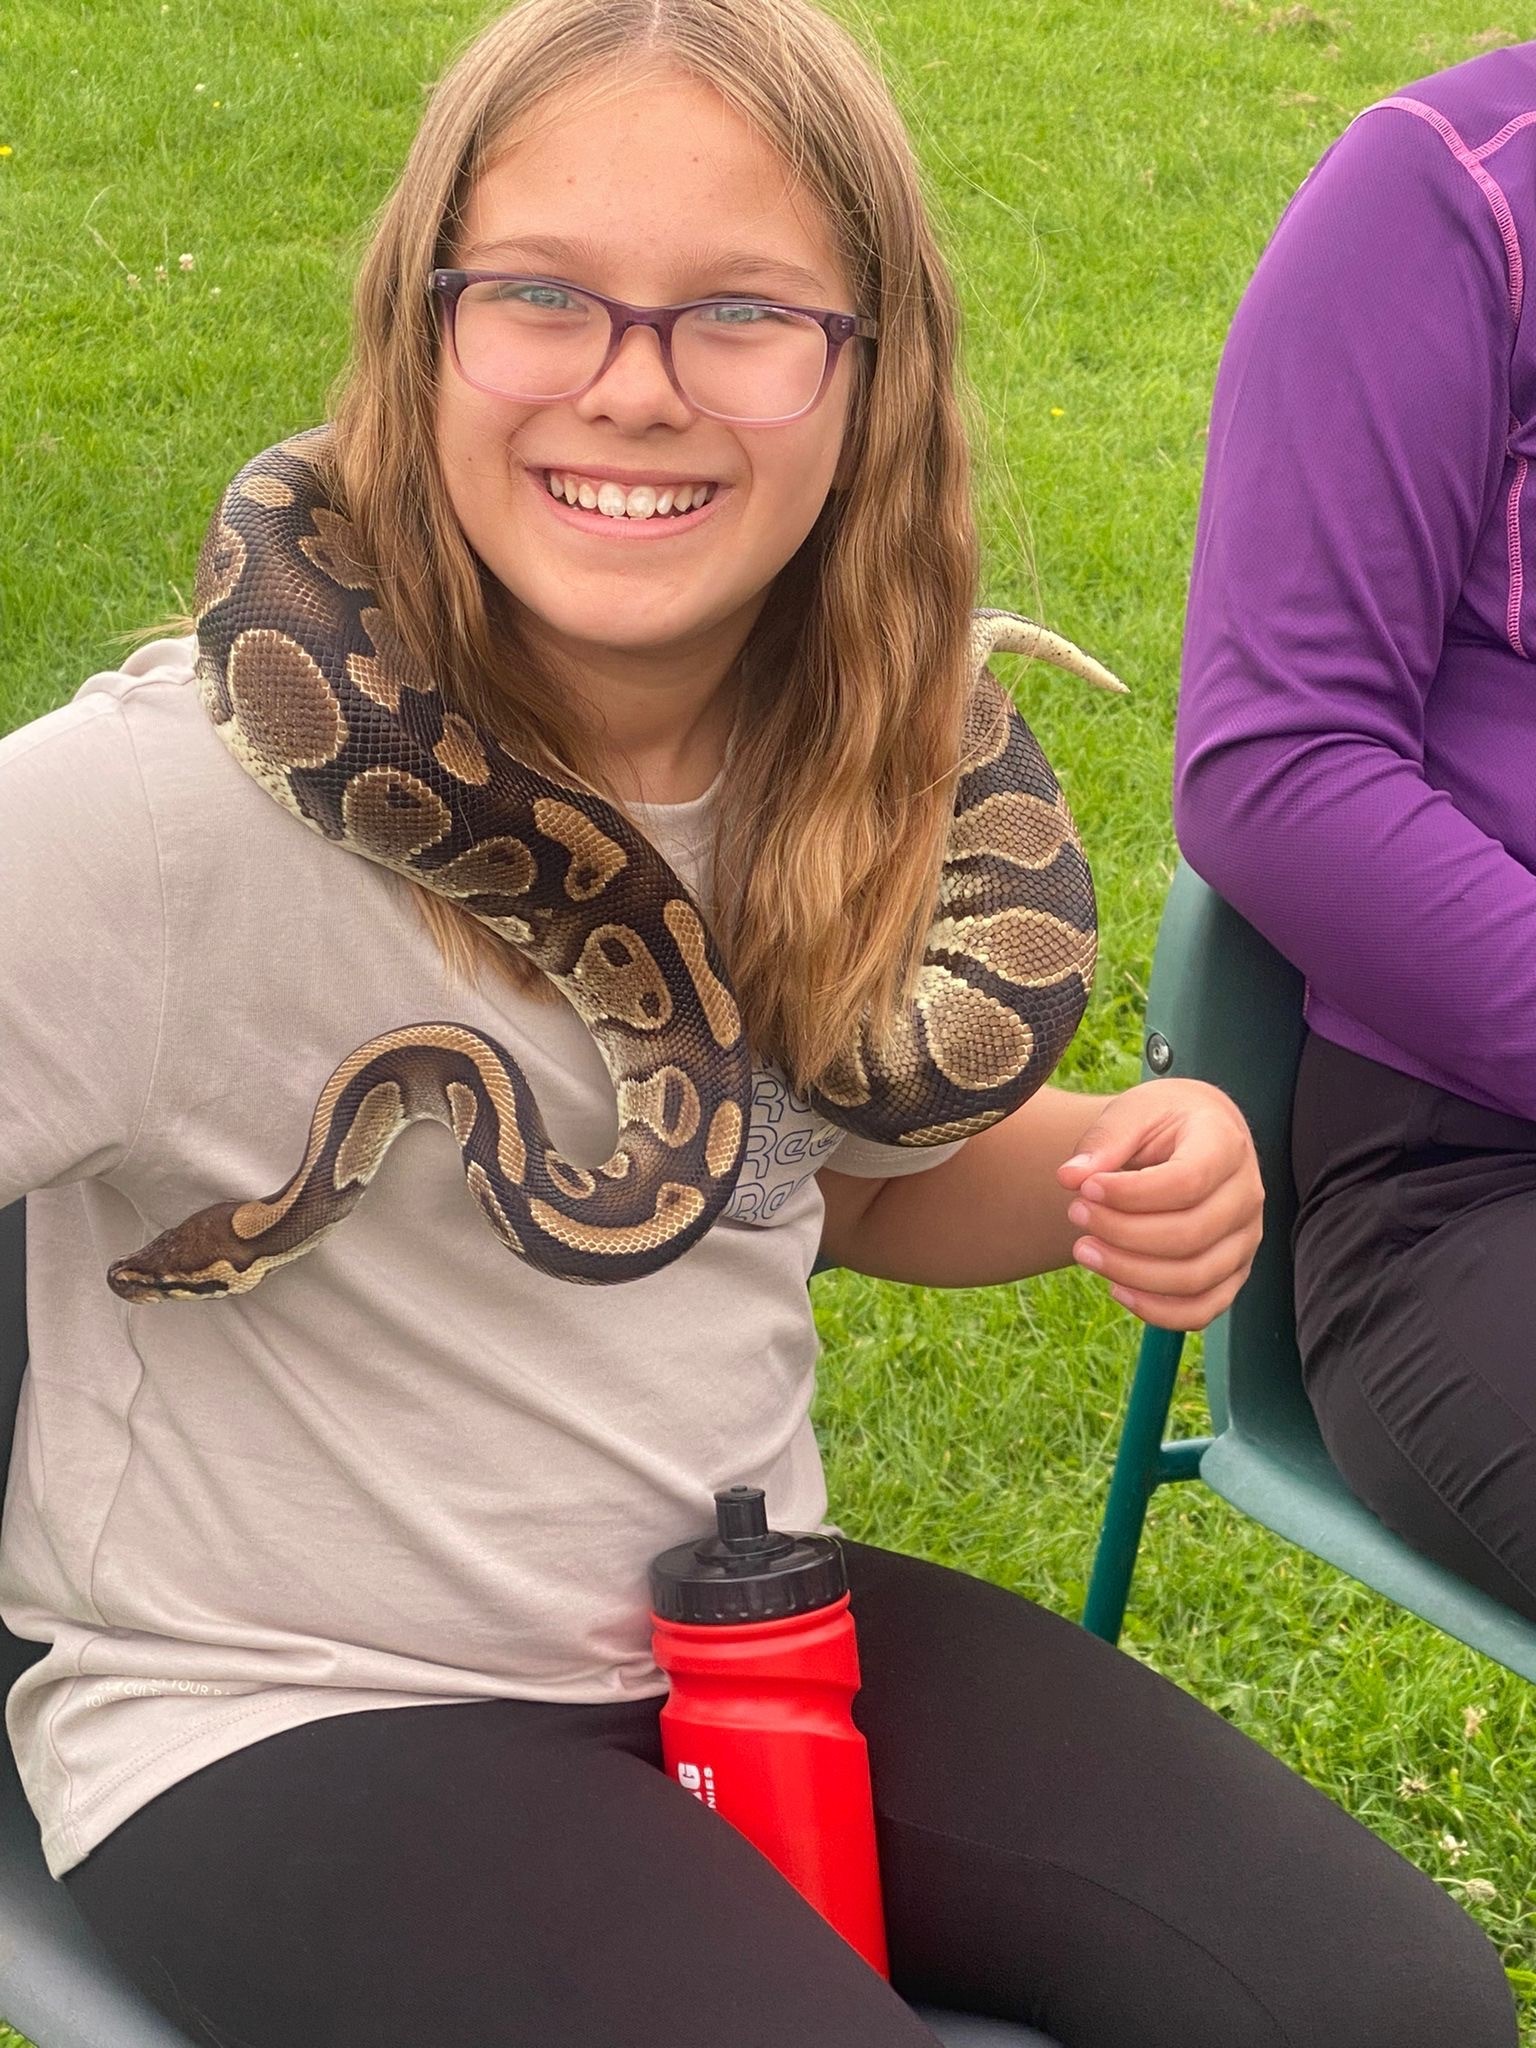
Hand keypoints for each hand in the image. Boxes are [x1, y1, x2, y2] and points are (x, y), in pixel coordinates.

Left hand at [1055, 1079, 1262, 1329]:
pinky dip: (1158, 1311)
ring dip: (1130, 1272)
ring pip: (1194, 1278)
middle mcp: (1246, 1195)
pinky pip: (1202, 1309)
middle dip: (1120, 1233)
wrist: (1196, 1134)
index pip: (1187, 1182)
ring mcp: (1245, 1238)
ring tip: (1084, 1250)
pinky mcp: (1233, 1272)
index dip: (1130, 1195)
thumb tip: (1070, 1177)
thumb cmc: (1162, 1121)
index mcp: (1226, 1145)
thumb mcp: (1133, 1111)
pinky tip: (1117, 1289)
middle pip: (1189, 1235)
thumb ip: (1104, 1141)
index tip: (1084, 1188)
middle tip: (1075, 1214)